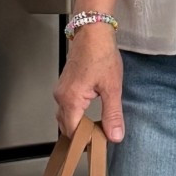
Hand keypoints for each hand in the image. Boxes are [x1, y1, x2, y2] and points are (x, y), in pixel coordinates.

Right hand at [55, 25, 124, 140]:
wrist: (92, 30)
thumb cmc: (100, 53)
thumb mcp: (112, 87)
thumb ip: (112, 114)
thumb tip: (114, 135)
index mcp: (70, 99)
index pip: (73, 132)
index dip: (86, 141)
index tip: (99, 145)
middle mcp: (61, 96)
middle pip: (66, 126)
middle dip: (81, 136)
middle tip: (99, 139)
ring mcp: (61, 90)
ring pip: (65, 116)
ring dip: (78, 125)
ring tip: (96, 129)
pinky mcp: (65, 84)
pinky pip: (66, 106)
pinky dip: (76, 114)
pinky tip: (90, 114)